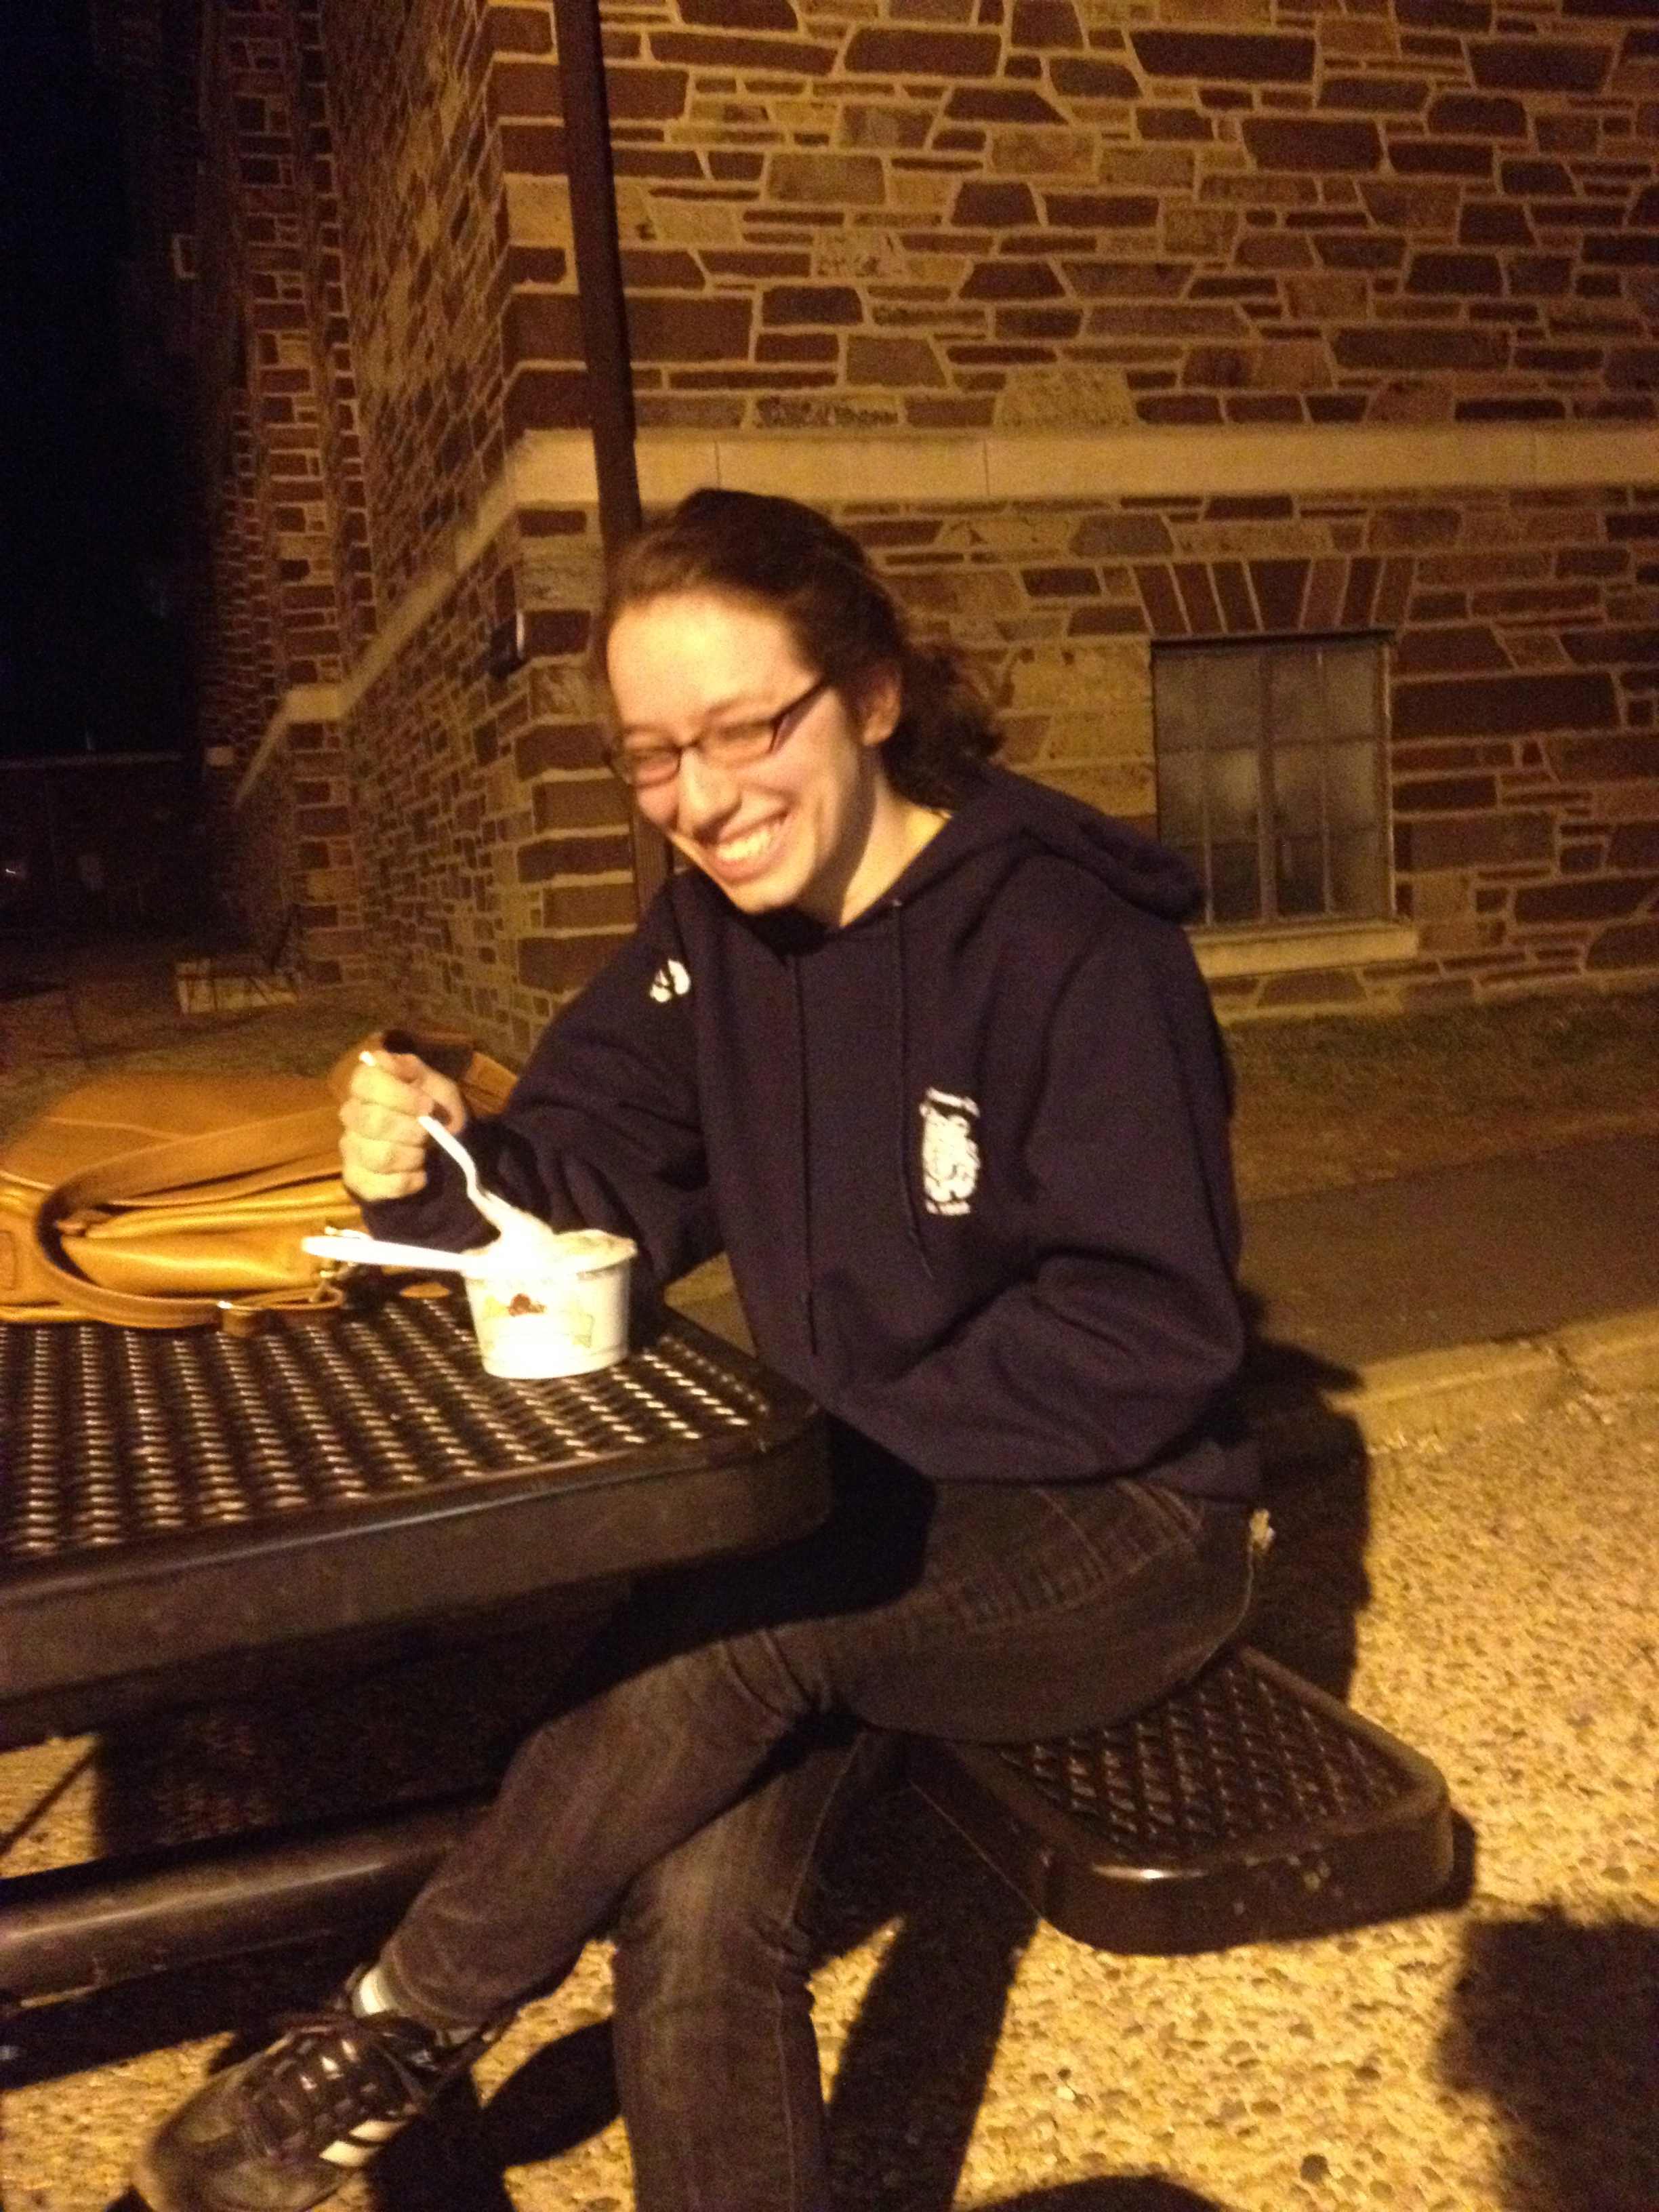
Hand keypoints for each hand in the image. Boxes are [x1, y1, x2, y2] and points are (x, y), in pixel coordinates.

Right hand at [339, 1049, 468, 1201]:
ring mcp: (350, 1148)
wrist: (441, 1155)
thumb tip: (387, 1061)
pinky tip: (418, 1176)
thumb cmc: (435, 1113)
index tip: (426, 1105)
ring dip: (411, 1157)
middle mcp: (351, 1114)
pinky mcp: (356, 1179)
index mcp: (368, 1085)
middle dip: (411, 1130)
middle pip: (371, 1121)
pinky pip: (376, 1185)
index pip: (365, 1082)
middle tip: (429, 1134)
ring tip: (424, 1155)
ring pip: (377, 1155)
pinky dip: (406, 1182)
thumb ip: (413, 1071)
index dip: (398, 1094)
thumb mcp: (436, 1086)